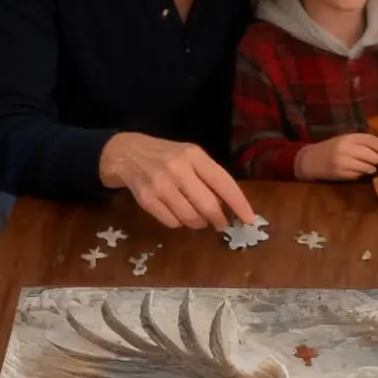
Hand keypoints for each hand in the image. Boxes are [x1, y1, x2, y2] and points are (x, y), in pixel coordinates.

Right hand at [99, 132, 253, 229]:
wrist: (127, 153)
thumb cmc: (166, 156)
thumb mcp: (190, 156)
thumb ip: (208, 176)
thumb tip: (230, 206)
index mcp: (194, 155)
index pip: (223, 182)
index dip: (239, 203)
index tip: (249, 219)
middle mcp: (178, 168)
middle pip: (208, 205)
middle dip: (219, 220)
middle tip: (221, 224)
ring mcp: (160, 184)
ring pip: (190, 217)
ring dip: (198, 223)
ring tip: (198, 219)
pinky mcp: (146, 199)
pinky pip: (171, 222)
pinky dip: (179, 223)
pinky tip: (177, 214)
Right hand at [295, 133, 377, 180]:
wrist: (311, 160)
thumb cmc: (331, 148)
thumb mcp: (345, 139)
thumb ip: (362, 142)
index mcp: (348, 137)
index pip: (372, 140)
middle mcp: (346, 149)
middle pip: (373, 155)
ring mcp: (344, 162)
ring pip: (368, 167)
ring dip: (372, 168)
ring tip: (372, 167)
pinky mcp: (341, 174)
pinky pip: (359, 175)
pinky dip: (362, 174)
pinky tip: (359, 171)